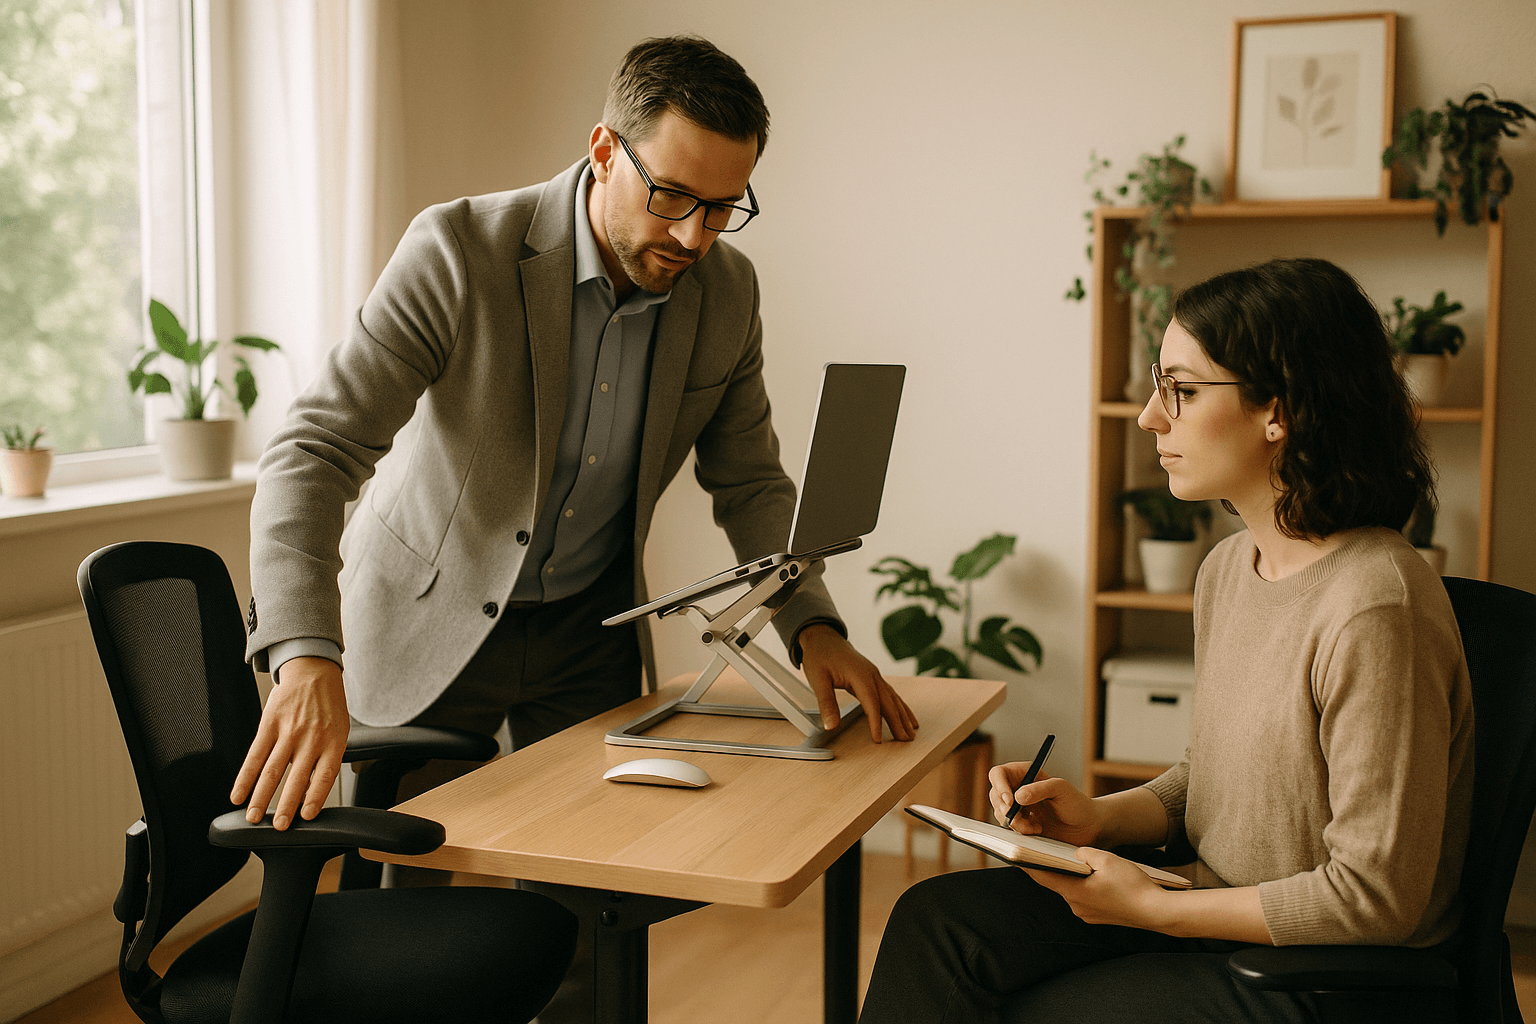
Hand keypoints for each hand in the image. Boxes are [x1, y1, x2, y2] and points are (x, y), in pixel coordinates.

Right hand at [231, 656, 349, 829]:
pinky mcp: (270, 725)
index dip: (314, 798)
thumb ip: (327, 758)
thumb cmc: (328, 706)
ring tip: (254, 817)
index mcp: (333, 741)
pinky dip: (244, 778)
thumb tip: (312, 792)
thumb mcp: (339, 731)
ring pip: (272, 770)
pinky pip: (255, 755)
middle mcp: (311, 738)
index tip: (306, 816)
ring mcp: (289, 731)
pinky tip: (238, 795)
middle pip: (296, 778)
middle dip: (286, 805)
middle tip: (278, 827)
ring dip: (261, 797)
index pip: (324, 776)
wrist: (314, 671)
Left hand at [798, 625, 918, 742]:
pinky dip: (900, 706)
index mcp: (860, 675)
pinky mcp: (873, 676)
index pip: (872, 702)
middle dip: (898, 722)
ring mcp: (874, 675)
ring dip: (903, 716)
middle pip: (888, 701)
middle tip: (906, 741)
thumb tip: (830, 726)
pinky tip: (906, 715)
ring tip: (911, 732)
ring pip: (893, 698)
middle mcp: (871, 674)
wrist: (823, 637)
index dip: (876, 722)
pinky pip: (890, 693)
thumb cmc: (820, 656)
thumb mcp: (818, 680)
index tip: (878, 739)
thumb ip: (826, 703)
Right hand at [988, 766, 1102, 845]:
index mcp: (1025, 774)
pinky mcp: (1020, 824)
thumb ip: (1040, 789)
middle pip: (995, 795)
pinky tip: (1037, 830)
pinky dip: (1020, 831)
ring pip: (1000, 813)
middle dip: (1005, 809)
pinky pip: (1009, 828)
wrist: (1086, 827)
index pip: (999, 774)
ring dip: (1015, 822)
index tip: (1009, 800)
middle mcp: (1018, 789)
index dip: (999, 786)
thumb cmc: (1077, 804)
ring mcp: (1018, 808)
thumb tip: (1017, 796)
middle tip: (1020, 817)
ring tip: (1036, 826)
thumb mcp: (1062, 790)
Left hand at [1025, 848, 1168, 929]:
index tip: (1014, 853)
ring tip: (1069, 859)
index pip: (1042, 875)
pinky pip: (1085, 897)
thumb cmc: (1133, 885)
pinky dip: (1084, 885)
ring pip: (1073, 889)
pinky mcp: (1099, 916)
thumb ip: (1085, 853)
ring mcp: (1088, 914)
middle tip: (1040, 850)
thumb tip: (1076, 853)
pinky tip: (1093, 875)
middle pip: (1057, 882)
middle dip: (1051, 866)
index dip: (1027, 863)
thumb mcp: (1106, 859)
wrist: (1158, 912)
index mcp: (1073, 892)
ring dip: (1071, 876)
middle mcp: (1076, 906)